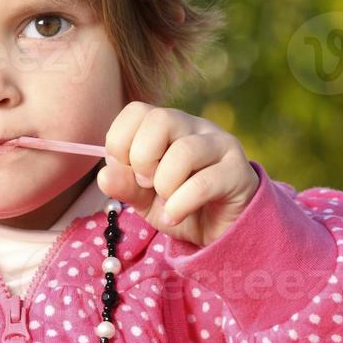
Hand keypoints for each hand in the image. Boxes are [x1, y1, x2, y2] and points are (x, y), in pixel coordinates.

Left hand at [96, 102, 258, 246]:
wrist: (219, 232)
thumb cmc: (179, 205)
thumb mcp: (143, 198)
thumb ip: (124, 185)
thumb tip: (104, 176)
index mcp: (168, 125)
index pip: (137, 110)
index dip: (120, 142)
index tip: (126, 170)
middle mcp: (195, 127)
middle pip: (160, 119)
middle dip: (142, 158)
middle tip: (147, 183)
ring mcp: (220, 145)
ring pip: (184, 151)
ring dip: (164, 184)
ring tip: (166, 201)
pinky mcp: (238, 172)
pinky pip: (203, 183)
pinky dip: (180, 205)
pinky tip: (176, 216)